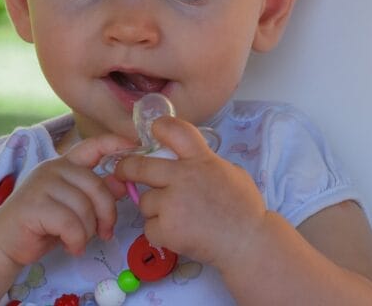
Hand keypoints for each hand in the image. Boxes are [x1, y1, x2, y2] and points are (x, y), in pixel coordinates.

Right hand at [0, 134, 134, 265]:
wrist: (5, 240)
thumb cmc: (43, 222)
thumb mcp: (74, 205)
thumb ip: (95, 192)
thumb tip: (123, 183)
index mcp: (66, 163)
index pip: (93, 146)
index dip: (115, 143)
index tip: (135, 144)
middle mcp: (54, 167)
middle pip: (96, 185)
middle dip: (106, 213)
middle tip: (105, 232)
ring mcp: (42, 184)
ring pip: (84, 207)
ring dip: (88, 232)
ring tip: (79, 240)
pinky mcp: (34, 205)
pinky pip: (70, 224)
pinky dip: (76, 240)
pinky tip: (71, 246)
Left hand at [114, 116, 266, 270]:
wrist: (249, 244)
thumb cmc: (244, 208)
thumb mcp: (230, 172)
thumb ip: (205, 163)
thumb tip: (185, 161)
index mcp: (200, 159)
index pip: (174, 130)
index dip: (159, 127)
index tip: (152, 131)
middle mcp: (183, 176)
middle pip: (139, 165)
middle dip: (126, 168)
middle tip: (122, 171)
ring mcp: (173, 203)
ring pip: (144, 201)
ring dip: (154, 209)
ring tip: (177, 217)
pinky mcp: (167, 229)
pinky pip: (149, 227)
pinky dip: (159, 233)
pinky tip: (178, 235)